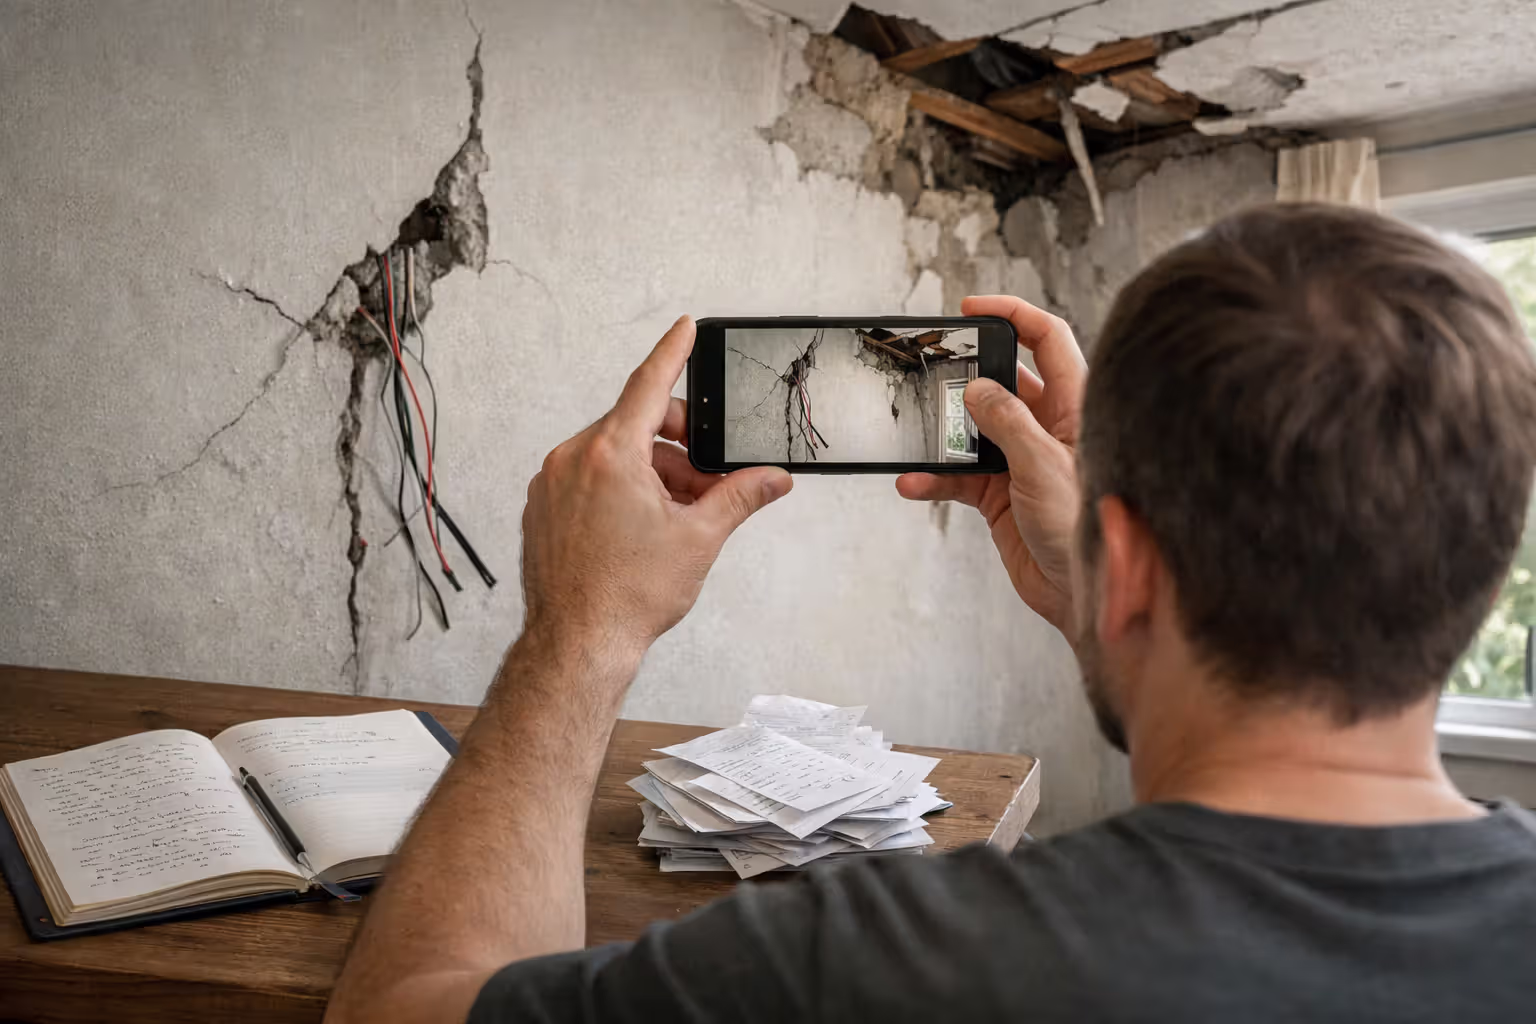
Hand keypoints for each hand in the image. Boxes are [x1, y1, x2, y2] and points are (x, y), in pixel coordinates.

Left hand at [521, 316, 792, 661]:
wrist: (577, 643)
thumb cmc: (628, 596)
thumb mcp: (699, 538)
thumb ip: (740, 496)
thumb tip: (772, 479)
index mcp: (610, 455)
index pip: (649, 383)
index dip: (673, 352)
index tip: (685, 328)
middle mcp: (573, 460)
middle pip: (636, 425)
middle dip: (678, 446)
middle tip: (707, 480)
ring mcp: (551, 484)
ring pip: (613, 455)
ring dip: (651, 472)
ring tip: (678, 515)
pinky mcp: (542, 508)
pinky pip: (587, 479)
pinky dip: (620, 488)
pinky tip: (643, 526)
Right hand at [897, 295, 1084, 637]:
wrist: (1082, 595)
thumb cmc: (1084, 528)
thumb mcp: (1044, 465)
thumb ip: (1008, 421)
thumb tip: (977, 389)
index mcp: (1074, 406)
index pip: (1047, 339)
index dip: (1013, 314)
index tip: (972, 308)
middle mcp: (1047, 427)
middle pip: (1002, 381)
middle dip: (964, 376)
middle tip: (930, 371)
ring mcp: (1020, 460)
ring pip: (972, 430)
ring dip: (941, 435)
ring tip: (916, 435)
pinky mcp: (999, 495)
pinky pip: (957, 476)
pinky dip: (933, 478)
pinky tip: (914, 482)